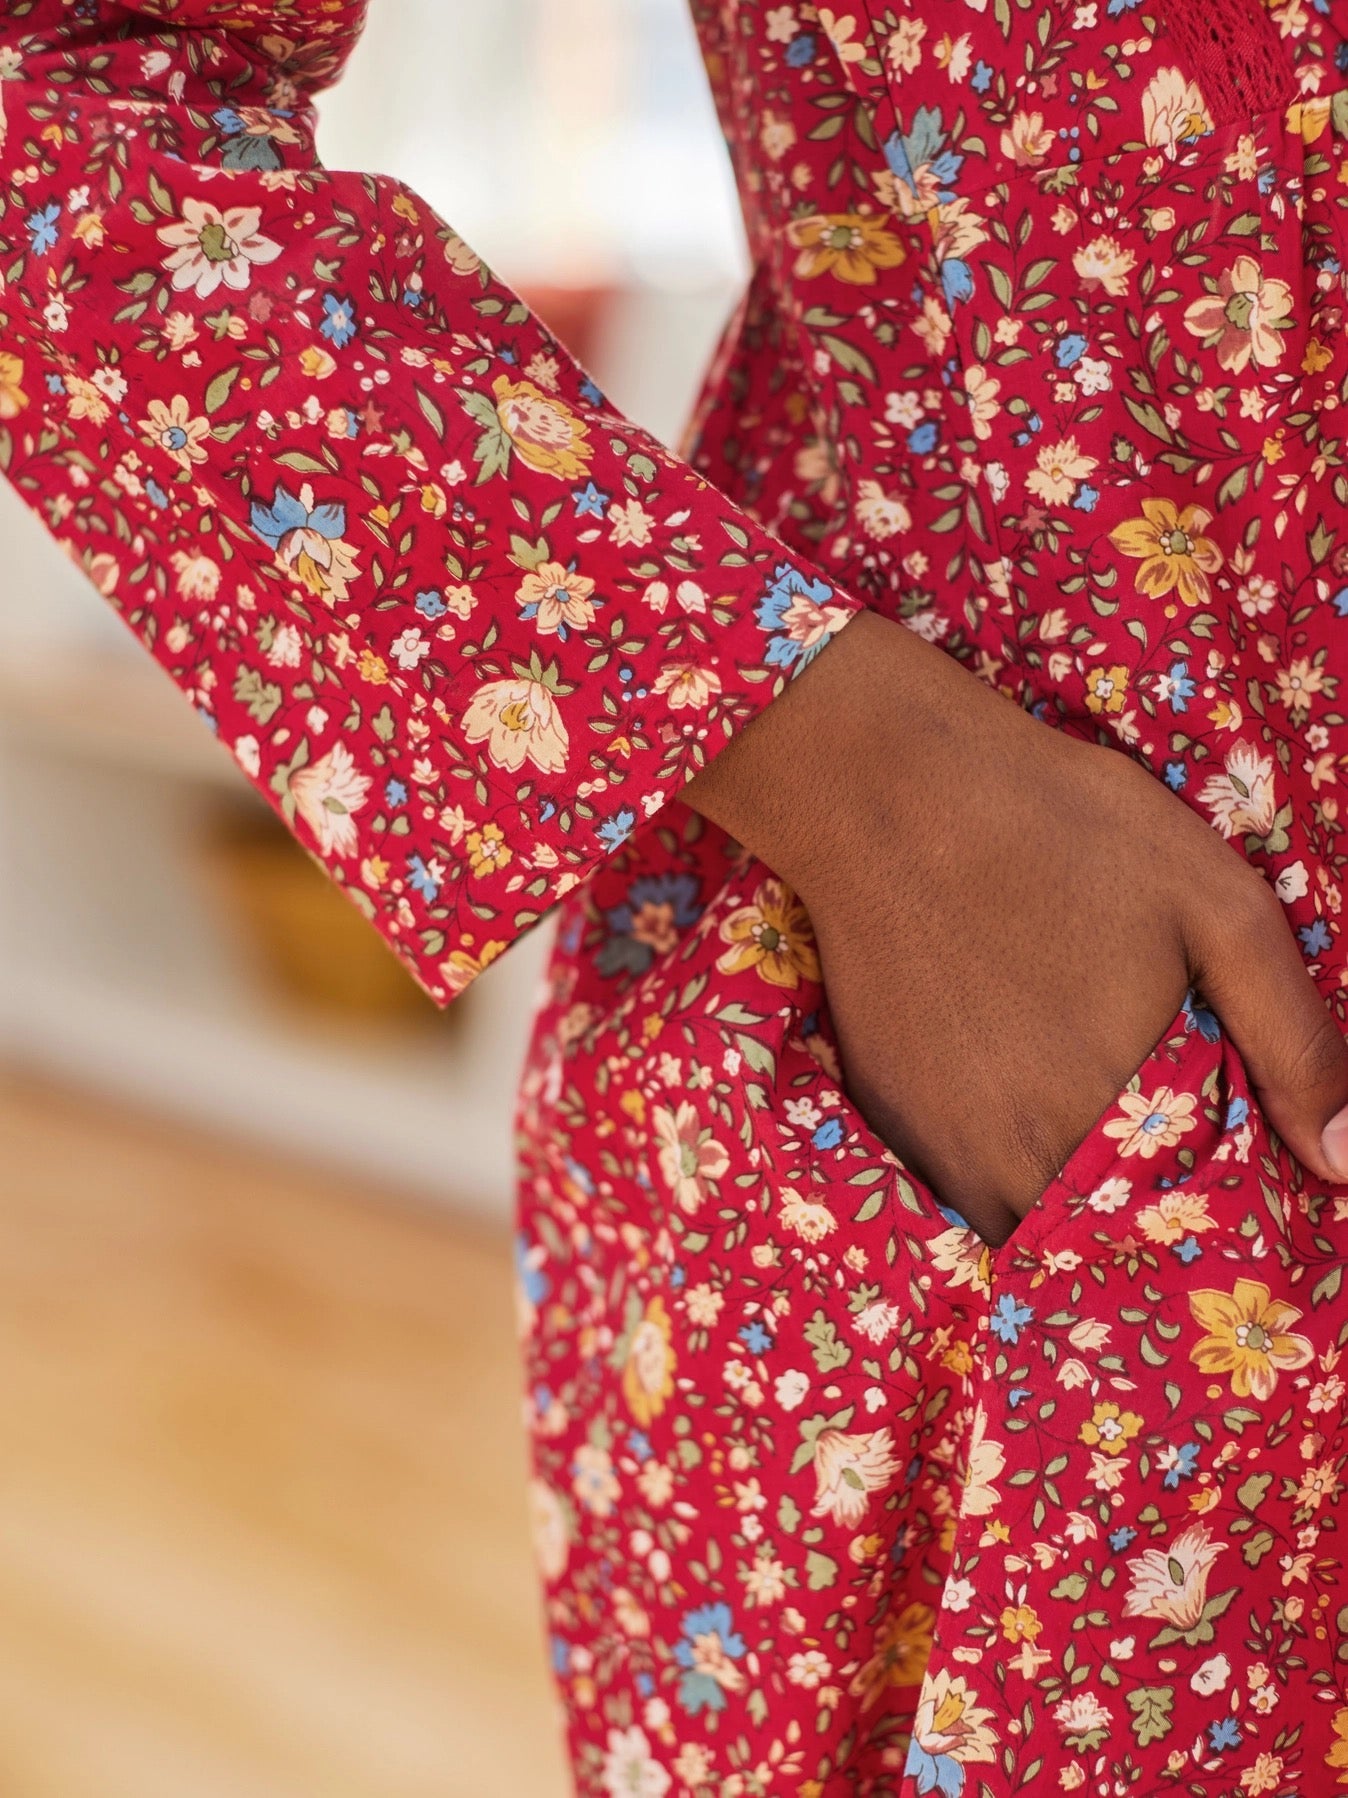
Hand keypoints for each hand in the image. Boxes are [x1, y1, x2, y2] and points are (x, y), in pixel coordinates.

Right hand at [685, 610, 1347, 1246]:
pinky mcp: (892, 1117)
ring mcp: (946, 1148)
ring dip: (1071, 1198)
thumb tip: (1345, 1163)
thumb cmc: (1063, 830)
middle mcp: (1023, 1160)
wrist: (886, 789)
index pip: (1191, 1226)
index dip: (1224, 1211)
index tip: (1230, 1156)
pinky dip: (1006, 1167)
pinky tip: (1020, 1090)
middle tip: (1155, 1116)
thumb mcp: (1216, 906)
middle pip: (1107, 1236)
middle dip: (1146, 1207)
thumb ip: (1294, 1043)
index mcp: (1118, 1118)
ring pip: (1032, 1224)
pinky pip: (966, 1191)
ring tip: (1092, 1111)